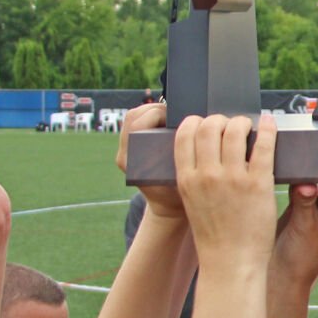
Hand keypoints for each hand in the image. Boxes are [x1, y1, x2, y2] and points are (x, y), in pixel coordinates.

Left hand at [117, 102, 182, 218]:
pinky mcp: (130, 147)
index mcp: (131, 161)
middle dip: (156, 109)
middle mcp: (124, 154)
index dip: (158, 114)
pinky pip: (136, 122)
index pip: (138, 123)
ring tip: (171, 117)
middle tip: (176, 115)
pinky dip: (150, 117)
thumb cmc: (178, 196)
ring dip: (152, 111)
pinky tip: (166, 122)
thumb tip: (193, 132)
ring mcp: (125, 150)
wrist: (167, 208)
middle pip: (133, 115)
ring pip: (133, 116)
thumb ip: (185, 158)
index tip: (177, 119)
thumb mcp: (184, 177)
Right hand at [174, 114, 278, 261]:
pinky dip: (267, 129)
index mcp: (186, 179)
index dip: (196, 121)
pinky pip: (264, 145)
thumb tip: (205, 150)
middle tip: (231, 125)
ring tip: (249, 126)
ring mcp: (233, 179)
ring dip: (243, 122)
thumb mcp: (192, 201)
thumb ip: (195, 176)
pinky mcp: (259, 184)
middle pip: (210, 126)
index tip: (207, 124)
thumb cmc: (214, 234)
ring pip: (235, 130)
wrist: (231, 263)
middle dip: (220, 119)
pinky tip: (269, 123)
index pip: (184, 133)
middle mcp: (207, 175)